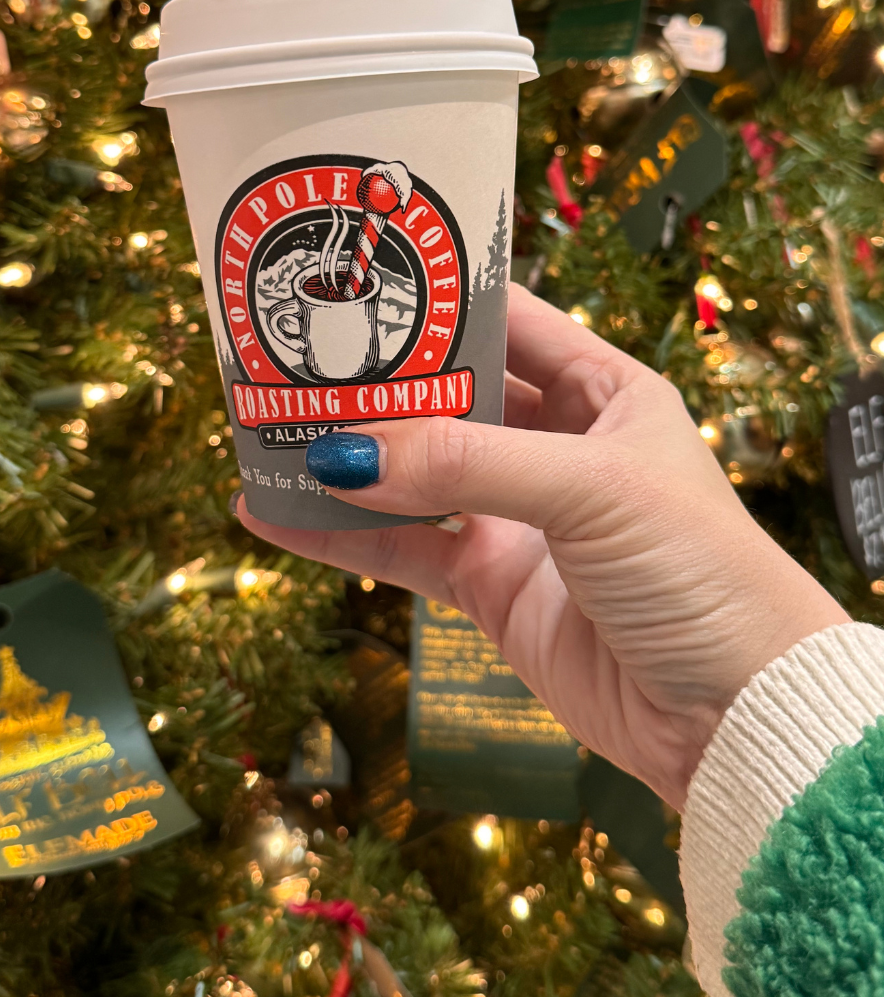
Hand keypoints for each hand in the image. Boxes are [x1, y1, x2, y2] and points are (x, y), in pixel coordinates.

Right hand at [237, 285, 846, 807]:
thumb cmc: (698, 571)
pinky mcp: (491, 587)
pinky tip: (273, 515)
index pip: (508, 321)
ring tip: (264, 430)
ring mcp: (518, 517)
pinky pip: (402, 550)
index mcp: (603, 391)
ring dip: (346, 458)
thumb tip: (347, 455)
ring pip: (414, 473)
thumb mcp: (591, 489)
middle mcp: (558, 444)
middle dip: (375, 382)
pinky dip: (341, 535)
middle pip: (447, 396)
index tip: (357, 281)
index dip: (436, 301)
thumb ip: (469, 464)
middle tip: (290, 359)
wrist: (732, 714)